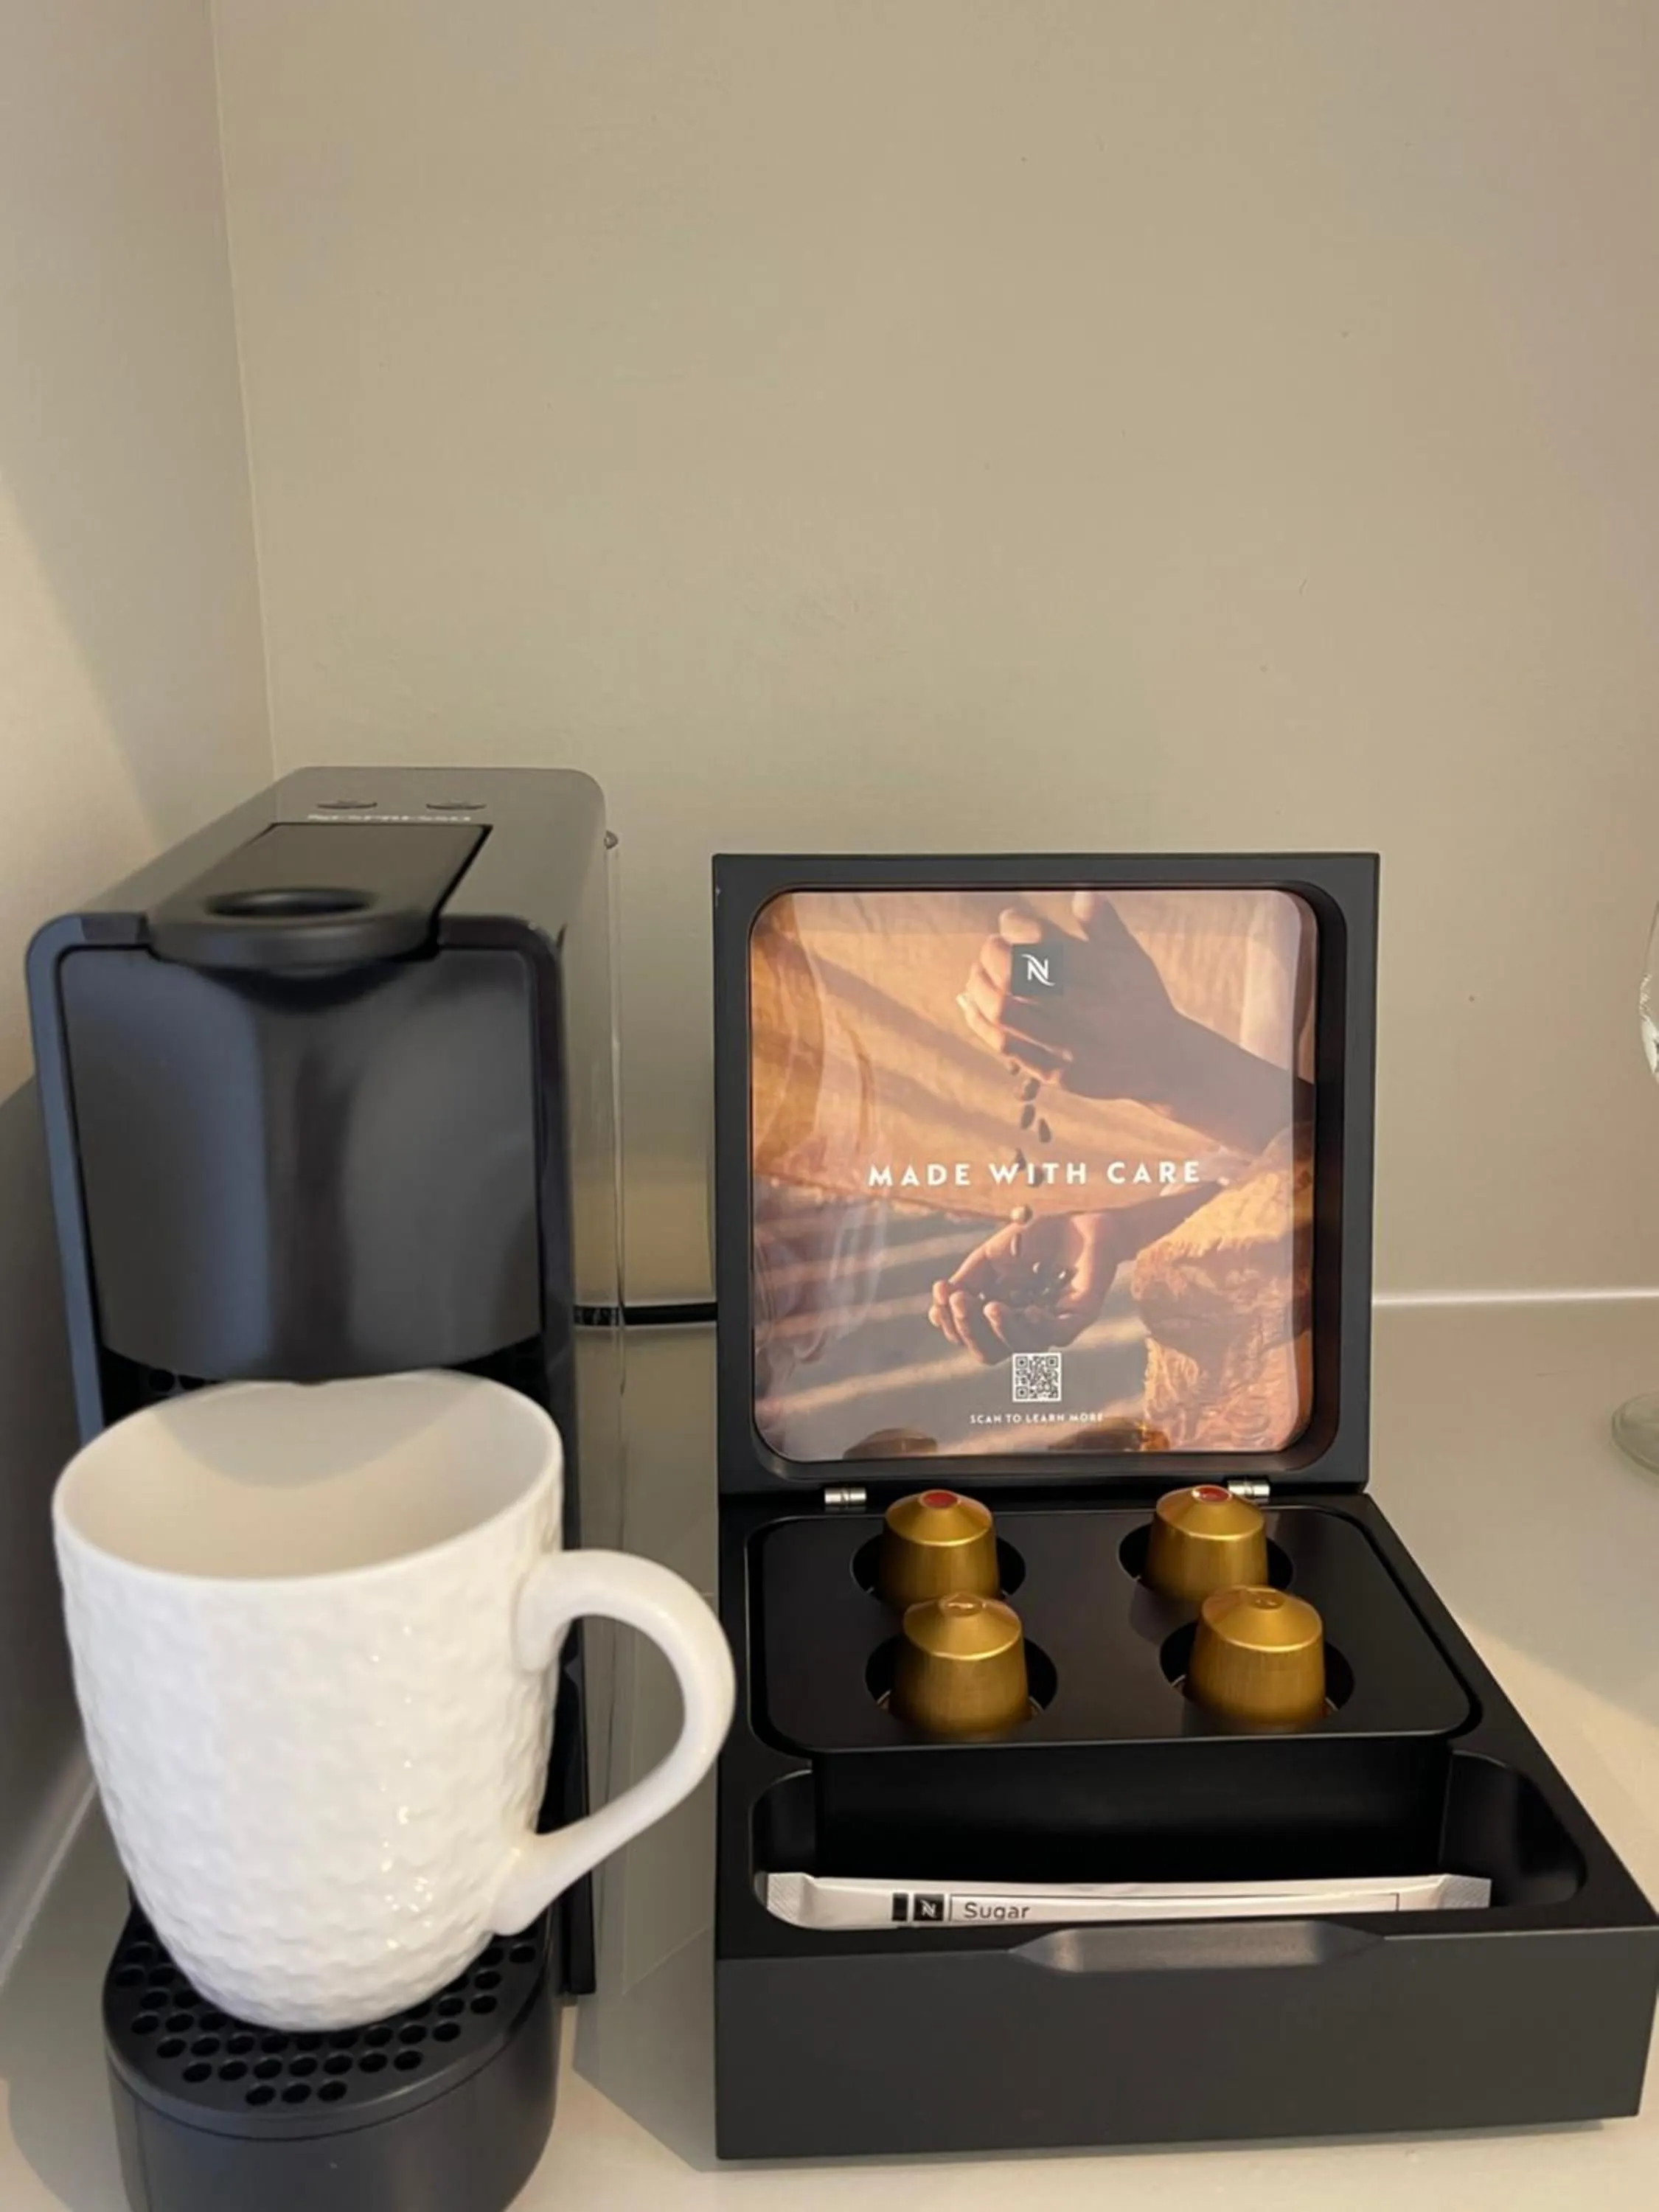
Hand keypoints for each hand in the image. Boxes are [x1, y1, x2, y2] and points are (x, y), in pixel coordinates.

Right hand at [928, 1212, 1123, 1366]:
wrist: (1077, 1217)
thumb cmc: (1033, 1237)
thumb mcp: (990, 1257)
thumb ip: (968, 1281)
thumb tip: (939, 1310)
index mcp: (999, 1315)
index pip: (971, 1336)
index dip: (952, 1323)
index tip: (940, 1292)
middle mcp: (1023, 1326)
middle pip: (990, 1352)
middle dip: (969, 1330)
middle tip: (959, 1301)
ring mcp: (1051, 1324)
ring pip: (1021, 1348)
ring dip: (1001, 1330)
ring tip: (990, 1305)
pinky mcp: (1078, 1317)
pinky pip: (1058, 1335)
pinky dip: (1039, 1327)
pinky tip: (1027, 1310)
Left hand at [956, 892, 1299, 1153]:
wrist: (1161, 1061)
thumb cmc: (1141, 1000)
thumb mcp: (1131, 959)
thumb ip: (1105, 927)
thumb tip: (1081, 896)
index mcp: (1100, 975)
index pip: (1043, 941)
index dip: (1016, 925)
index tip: (1009, 920)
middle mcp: (1081, 1010)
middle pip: (1015, 975)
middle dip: (993, 953)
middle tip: (991, 945)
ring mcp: (1066, 1044)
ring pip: (1004, 1011)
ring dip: (980, 986)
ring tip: (978, 972)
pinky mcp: (1055, 1071)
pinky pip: (1006, 1046)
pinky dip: (979, 1021)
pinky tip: (970, 1003)